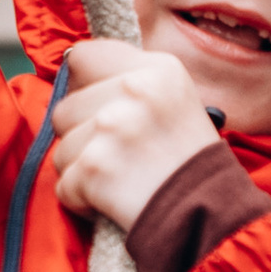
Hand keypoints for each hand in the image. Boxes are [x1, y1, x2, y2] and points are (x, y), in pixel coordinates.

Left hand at [50, 35, 221, 233]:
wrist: (209, 216)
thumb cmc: (189, 162)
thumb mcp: (175, 99)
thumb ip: (129, 79)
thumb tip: (72, 68)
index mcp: (157, 68)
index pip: (83, 56)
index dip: (84, 85)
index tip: (99, 107)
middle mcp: (134, 89)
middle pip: (65, 107)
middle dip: (82, 136)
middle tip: (121, 155)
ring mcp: (112, 127)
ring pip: (61, 147)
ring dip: (82, 170)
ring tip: (123, 178)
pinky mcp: (94, 166)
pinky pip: (63, 185)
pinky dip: (82, 200)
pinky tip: (115, 200)